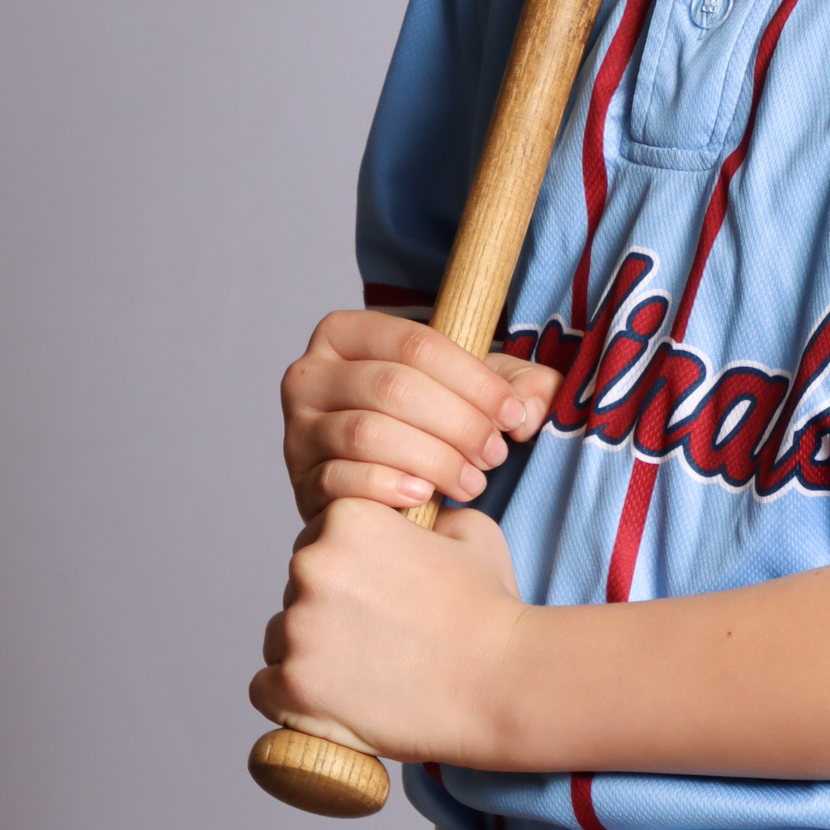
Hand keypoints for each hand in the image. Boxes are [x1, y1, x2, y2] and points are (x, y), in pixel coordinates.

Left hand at [250, 500, 525, 767]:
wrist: (502, 681)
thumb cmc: (490, 608)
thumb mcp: (466, 531)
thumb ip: (422, 518)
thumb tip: (407, 523)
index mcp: (347, 519)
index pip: (319, 540)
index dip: (349, 568)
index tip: (375, 594)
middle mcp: (311, 565)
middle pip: (297, 589)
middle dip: (327, 610)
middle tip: (377, 638)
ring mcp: (297, 628)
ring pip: (280, 638)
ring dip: (309, 653)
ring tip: (365, 673)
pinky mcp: (291, 687)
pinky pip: (266, 689)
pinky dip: (292, 698)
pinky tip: (334, 700)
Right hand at [278, 309, 559, 519]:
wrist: (390, 492)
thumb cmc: (432, 427)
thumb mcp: (478, 394)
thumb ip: (522, 385)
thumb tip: (530, 406)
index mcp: (348, 333)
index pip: (417, 344)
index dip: (474, 381)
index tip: (513, 415)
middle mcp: (310, 374)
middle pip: (393, 387)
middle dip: (458, 423)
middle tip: (494, 455)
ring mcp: (298, 429)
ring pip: (368, 434)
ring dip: (433, 460)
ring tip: (472, 481)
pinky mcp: (300, 481)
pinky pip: (342, 480)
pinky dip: (389, 487)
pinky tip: (424, 497)